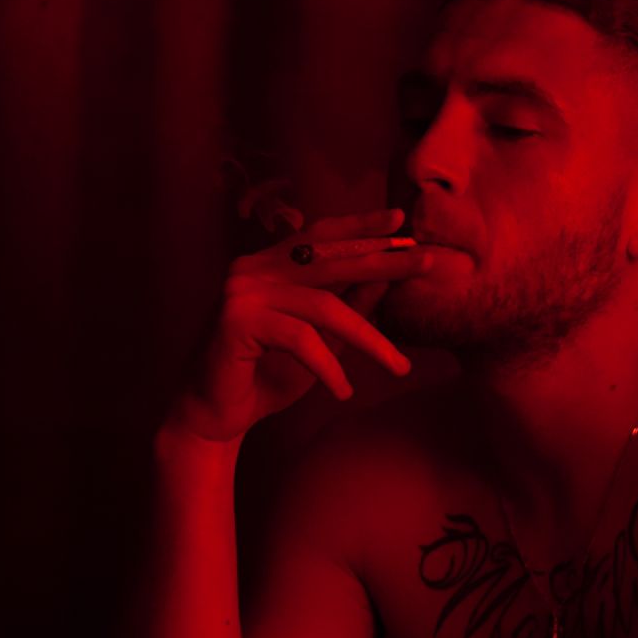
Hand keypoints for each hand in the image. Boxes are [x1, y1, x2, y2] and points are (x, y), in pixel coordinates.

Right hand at [165, 208, 434, 443]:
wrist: (213, 416)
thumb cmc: (264, 377)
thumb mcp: (319, 339)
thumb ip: (347, 305)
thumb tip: (387, 273)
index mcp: (267, 265)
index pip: (318, 236)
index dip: (359, 226)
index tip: (400, 220)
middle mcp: (251, 269)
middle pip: (328, 259)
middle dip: (382, 259)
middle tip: (424, 261)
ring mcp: (241, 291)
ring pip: (323, 305)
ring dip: (368, 339)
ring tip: (398, 367)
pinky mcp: (236, 321)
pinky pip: (300, 338)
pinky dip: (328, 367)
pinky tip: (343, 391)